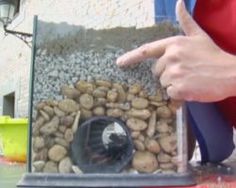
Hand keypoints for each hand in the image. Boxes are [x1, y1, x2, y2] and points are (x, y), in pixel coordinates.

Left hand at [116, 0, 235, 101]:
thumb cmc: (213, 55)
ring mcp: (174, 72)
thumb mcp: (199, 35)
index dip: (131, 58)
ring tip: (190, 79)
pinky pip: (170, 94)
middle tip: (185, 72)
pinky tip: (191, 88)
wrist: (230, 72)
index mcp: (173, 44)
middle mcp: (170, 57)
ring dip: (174, 84)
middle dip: (167, 74)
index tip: (119, 63)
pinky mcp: (178, 88)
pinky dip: (179, 94)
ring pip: (163, 84)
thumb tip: (179, 2)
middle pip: (156, 72)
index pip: (146, 51)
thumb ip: (186, 21)